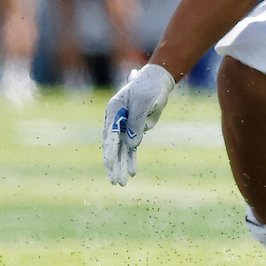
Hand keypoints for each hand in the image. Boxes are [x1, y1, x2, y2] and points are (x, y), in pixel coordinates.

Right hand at [101, 64, 174, 185]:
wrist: (157, 81)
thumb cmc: (148, 88)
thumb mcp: (143, 102)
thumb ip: (135, 122)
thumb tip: (132, 145)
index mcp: (113, 111)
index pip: (109, 135)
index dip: (109, 151)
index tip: (108, 165)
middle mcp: (116, 122)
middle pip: (113, 147)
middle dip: (114, 166)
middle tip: (114, 182)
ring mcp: (125, 127)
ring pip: (122, 151)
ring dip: (122, 167)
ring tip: (121, 183)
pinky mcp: (135, 130)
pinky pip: (132, 149)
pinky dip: (132, 160)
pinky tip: (133, 173)